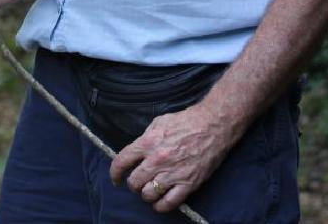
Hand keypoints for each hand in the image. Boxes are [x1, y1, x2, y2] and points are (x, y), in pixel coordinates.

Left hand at [109, 102, 234, 212]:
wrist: (212, 126)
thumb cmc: (185, 121)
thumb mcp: (159, 122)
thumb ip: (145, 138)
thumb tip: (136, 151)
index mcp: (148, 143)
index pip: (122, 161)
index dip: (115, 173)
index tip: (115, 178)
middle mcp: (157, 160)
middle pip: (134, 182)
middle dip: (132, 184)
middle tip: (137, 182)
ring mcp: (172, 174)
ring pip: (148, 195)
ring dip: (146, 194)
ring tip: (149, 190)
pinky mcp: (187, 184)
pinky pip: (168, 203)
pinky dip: (160, 206)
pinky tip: (159, 202)